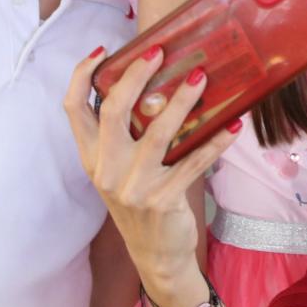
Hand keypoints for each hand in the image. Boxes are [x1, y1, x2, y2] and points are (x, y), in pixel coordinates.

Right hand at [61, 48, 237, 302]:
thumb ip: (125, 136)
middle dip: (134, 76)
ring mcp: (133, 187)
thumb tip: (156, 85)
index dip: (82, 76)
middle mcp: (106, 170)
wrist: (156, 255)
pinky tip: (233, 124)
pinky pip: (194, 162)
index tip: (101, 51)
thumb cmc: (142, 200)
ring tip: (201, 77)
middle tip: (158, 51)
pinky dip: (216, 142)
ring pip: (157, 133)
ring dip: (182, 101)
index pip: (73, 109)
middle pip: (112, 112)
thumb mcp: (121, 170)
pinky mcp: (162, 200)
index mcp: (92, 157)